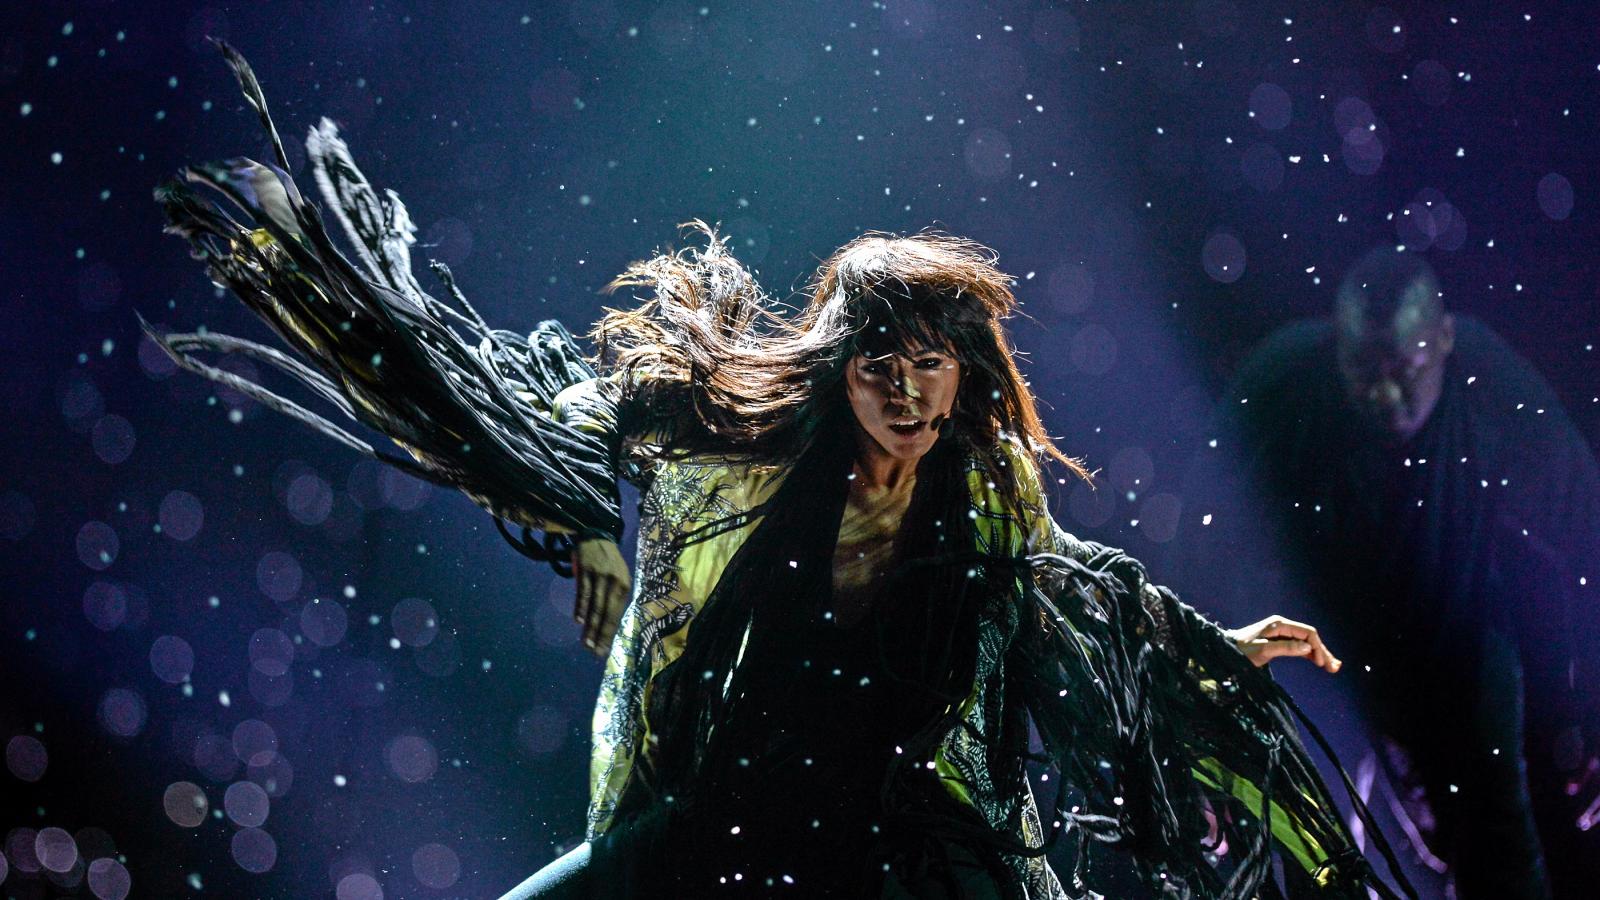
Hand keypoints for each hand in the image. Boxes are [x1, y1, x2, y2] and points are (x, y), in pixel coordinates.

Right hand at [571, 537, 630, 657]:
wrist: (597, 535)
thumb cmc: (608, 561)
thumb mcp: (618, 577)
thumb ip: (614, 598)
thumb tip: (606, 624)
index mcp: (624, 586)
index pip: (617, 615)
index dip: (609, 634)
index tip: (603, 651)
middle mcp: (615, 582)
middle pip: (607, 613)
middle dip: (600, 635)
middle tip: (594, 652)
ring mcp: (600, 576)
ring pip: (595, 606)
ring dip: (590, 626)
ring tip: (586, 643)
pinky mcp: (586, 570)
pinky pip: (583, 593)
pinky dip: (581, 608)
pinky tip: (578, 621)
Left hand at [1224, 615, 1341, 672]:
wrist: (1223, 650)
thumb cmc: (1240, 651)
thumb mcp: (1262, 650)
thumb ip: (1285, 648)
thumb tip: (1308, 649)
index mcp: (1279, 625)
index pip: (1307, 633)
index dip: (1318, 648)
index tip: (1321, 664)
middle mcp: (1282, 626)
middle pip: (1309, 637)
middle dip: (1322, 652)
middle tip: (1335, 668)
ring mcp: (1281, 633)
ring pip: (1306, 642)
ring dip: (1318, 654)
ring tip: (1332, 668)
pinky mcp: (1279, 641)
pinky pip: (1298, 646)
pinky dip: (1309, 655)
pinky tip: (1318, 662)